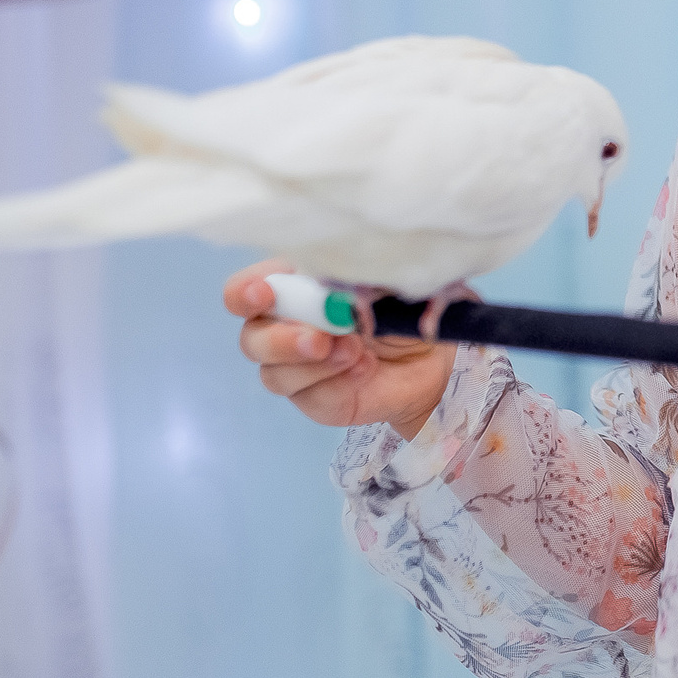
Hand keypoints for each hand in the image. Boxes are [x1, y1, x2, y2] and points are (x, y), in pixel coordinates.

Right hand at [224, 261, 454, 437]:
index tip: (263, 294)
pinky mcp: (317, 401)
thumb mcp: (382, 281)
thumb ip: (353, 276)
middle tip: (320, 339)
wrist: (433, 355)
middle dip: (281, 340)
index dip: (244, 293)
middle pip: (251, 340)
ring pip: (275, 375)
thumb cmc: (402, 305)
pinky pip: (310, 398)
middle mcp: (284, 330)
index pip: (244, 292)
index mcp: (292, 290)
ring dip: (316, 364)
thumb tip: (333, 284)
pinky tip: (365, 369)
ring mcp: (297, 370)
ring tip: (357, 351)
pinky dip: (337, 383)